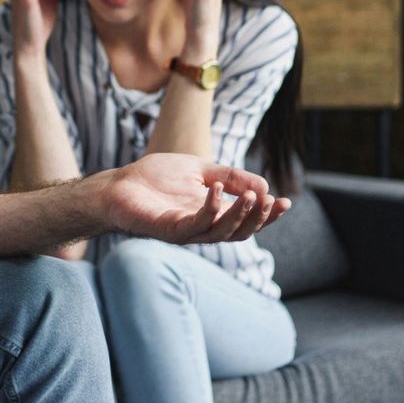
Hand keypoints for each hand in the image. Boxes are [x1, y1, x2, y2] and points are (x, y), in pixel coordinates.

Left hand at [100, 153, 289, 243]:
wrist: (118, 184)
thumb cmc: (154, 179)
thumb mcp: (199, 170)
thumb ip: (229, 177)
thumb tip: (264, 185)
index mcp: (212, 215)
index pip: (247, 221)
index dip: (267, 215)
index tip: (286, 201)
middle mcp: (202, 228)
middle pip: (240, 232)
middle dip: (260, 218)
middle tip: (272, 200)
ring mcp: (186, 231)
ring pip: (222, 232)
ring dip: (241, 215)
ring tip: (253, 197)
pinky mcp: (169, 230)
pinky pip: (196, 224)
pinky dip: (210, 208)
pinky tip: (217, 190)